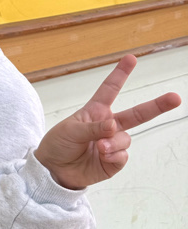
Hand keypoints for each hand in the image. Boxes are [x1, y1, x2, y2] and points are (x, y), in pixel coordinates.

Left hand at [34, 56, 180, 189]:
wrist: (54, 170)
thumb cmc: (59, 144)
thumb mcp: (71, 130)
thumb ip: (93, 127)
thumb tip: (115, 126)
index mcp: (95, 111)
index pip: (110, 89)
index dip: (121, 74)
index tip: (131, 58)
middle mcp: (108, 125)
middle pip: (136, 113)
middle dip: (157, 106)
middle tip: (175, 97)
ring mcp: (113, 143)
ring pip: (126, 138)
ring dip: (114, 142)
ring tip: (100, 147)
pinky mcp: (114, 161)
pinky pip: (123, 156)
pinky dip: (114, 156)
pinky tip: (104, 156)